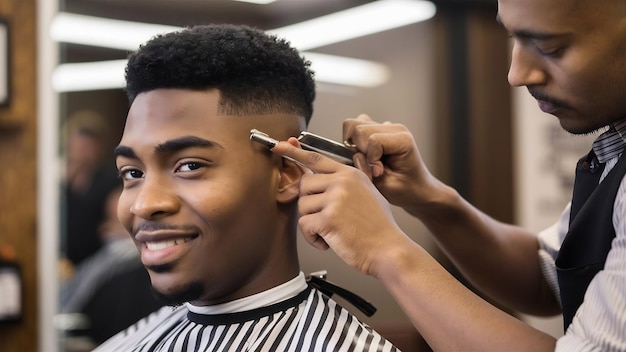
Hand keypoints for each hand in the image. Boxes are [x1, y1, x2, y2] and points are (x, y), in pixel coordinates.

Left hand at [271, 138, 409, 275]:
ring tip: (330, 231)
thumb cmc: (378, 225)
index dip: (294, 152)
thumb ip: (355, 176)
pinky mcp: (328, 219)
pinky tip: (328, 241)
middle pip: (304, 184)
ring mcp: (335, 199)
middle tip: (325, 216)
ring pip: (302, 206)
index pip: (316, 158)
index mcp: (350, 174)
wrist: (388, 249)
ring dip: (311, 223)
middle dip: (309, 203)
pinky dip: (312, 238)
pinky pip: (305, 225)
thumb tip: (350, 160)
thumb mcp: (370, 192)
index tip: (279, 146)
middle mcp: (342, 183)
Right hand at [343, 114, 441, 215]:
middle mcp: (394, 128)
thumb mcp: (386, 186)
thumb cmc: (406, 189)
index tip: (377, 173)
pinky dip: (355, 142)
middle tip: (369, 166)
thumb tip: (354, 156)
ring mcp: (386, 126)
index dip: (369, 159)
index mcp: (403, 140)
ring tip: (366, 159)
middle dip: (358, 149)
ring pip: (354, 125)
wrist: (417, 188)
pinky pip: (356, 128)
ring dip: (354, 144)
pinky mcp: (377, 129)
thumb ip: (368, 170)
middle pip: (358, 128)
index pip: (372, 139)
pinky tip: (367, 155)